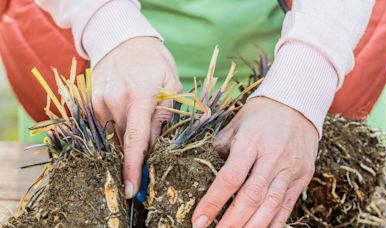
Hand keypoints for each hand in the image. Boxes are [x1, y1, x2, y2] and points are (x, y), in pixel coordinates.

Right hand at [92, 37, 182, 197]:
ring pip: (112, 136)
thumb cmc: (154, 62)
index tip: (131, 188)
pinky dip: (115, 130)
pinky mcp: (90, 102)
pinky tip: (124, 119)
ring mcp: (99, 101)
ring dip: (125, 140)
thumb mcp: (171, 84)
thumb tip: (155, 146)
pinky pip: (103, 127)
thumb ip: (165, 115)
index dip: (133, 166)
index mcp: (139, 95)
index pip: (135, 139)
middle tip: (148, 151)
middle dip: (135, 154)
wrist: (122, 39)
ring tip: (137, 123)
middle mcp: (114, 100)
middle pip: (123, 142)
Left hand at [192, 97, 317, 227]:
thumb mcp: (235, 125)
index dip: (214, 201)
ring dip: (252, 227)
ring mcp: (290, 169)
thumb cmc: (259, 115)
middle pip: (252, 196)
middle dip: (232, 222)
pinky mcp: (302, 177)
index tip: (198, 220)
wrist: (297, 104)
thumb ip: (222, 150)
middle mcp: (272, 157)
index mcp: (251, 141)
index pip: (230, 177)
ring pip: (271, 205)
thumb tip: (210, 176)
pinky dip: (274, 224)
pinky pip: (287, 206)